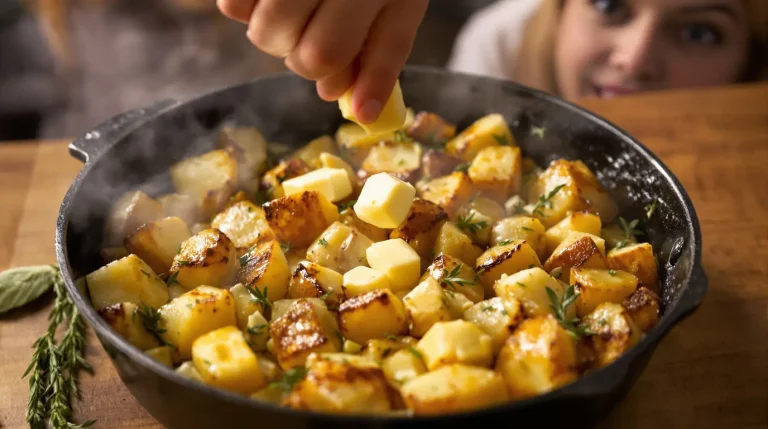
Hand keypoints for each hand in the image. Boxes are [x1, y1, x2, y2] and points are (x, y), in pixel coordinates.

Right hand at [217, 0, 427, 123]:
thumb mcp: (402, 4)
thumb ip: (383, 59)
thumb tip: (361, 115)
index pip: (322, 54)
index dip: (323, 72)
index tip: (334, 69)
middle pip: (280, 40)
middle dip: (295, 51)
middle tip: (316, 28)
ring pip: (255, 24)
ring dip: (272, 30)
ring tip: (296, 9)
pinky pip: (231, 3)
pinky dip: (247, 6)